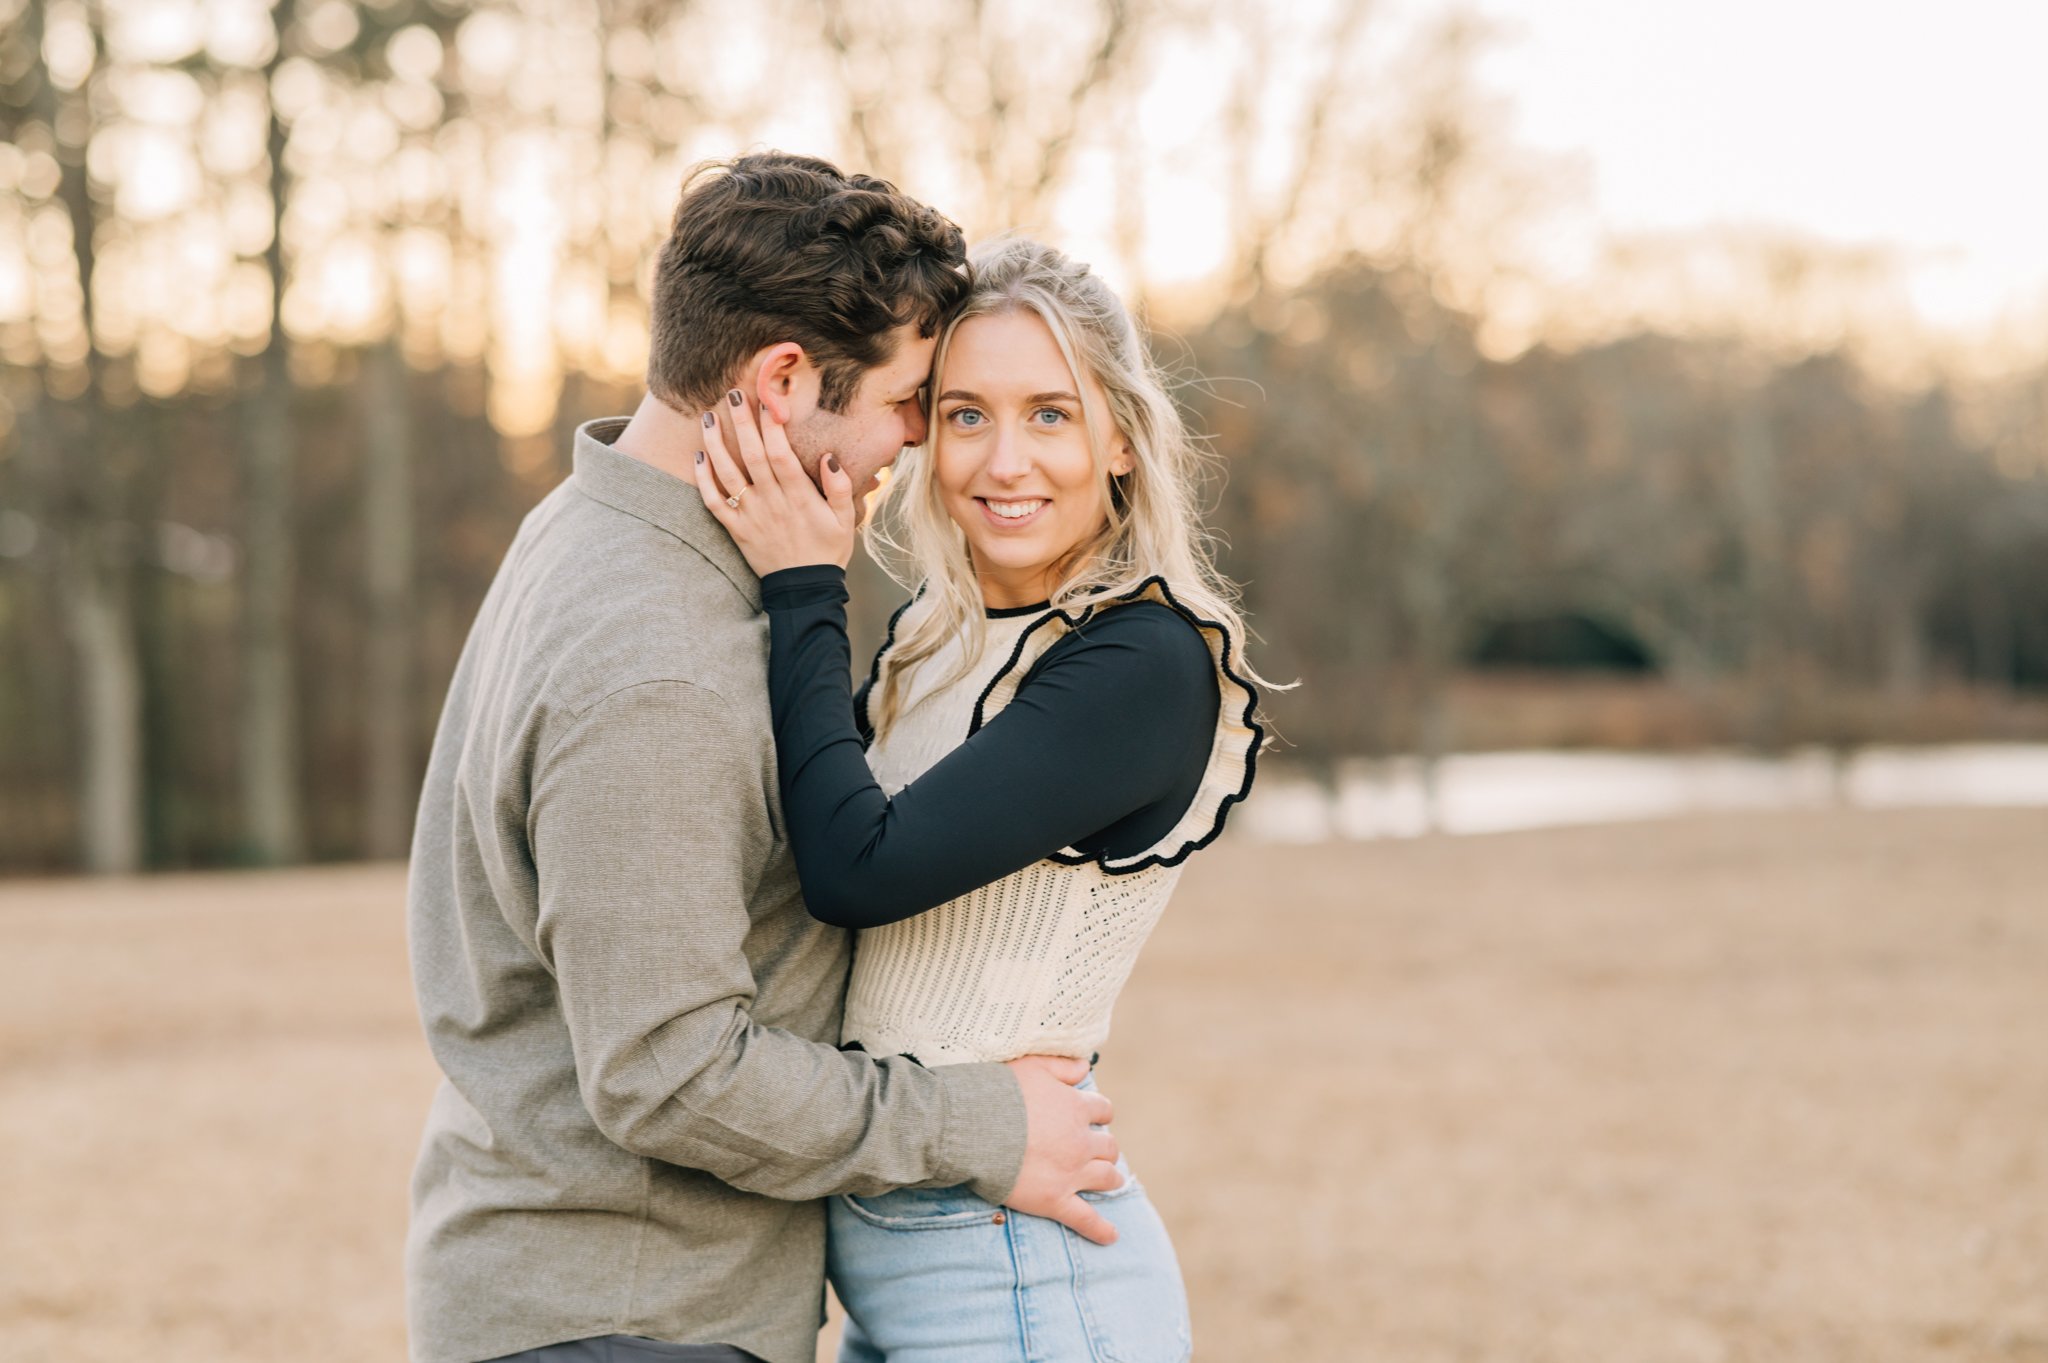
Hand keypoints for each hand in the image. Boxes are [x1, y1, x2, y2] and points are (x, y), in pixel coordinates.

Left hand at [694, 389, 856, 573]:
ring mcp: (750, 516)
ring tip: (708, 417)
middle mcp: (771, 502)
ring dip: (715, 444)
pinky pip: (713, 503)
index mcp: (799, 497)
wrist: (804, 590)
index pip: (781, 454)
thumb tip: (829, 456)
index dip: (772, 426)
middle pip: (752, 456)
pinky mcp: (736, 529)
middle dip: (741, 422)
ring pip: (727, 475)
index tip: (767, 400)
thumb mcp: (845, 521)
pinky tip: (698, 457)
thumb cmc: (827, 551)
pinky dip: (703, 480)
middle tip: (733, 393)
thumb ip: (839, 487)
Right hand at [1004, 1054, 1122, 1245]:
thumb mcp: (1031, 1066)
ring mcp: (1070, 1173)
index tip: (1090, 1119)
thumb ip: (1061, 1065)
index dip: (1097, 1115)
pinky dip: (1100, 1229)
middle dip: (1104, 1148)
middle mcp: (1080, 1141)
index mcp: (1075, 1108)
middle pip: (1109, 1146)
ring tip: (1108, 1181)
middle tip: (1093, 1151)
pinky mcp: (1054, 1200)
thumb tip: (1086, 1066)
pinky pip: (1085, 1219)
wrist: (972, 1128)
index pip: (1103, 1110)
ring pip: (1106, 1178)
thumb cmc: (997, 1092)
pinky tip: (1111, 1236)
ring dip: (1109, 1179)